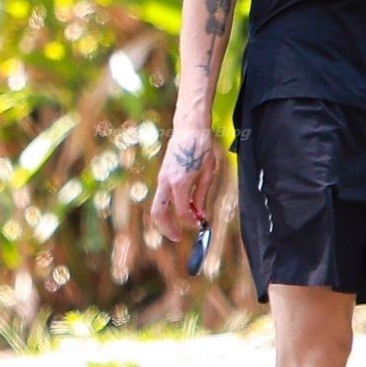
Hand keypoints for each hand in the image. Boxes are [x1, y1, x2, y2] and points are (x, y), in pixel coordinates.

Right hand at [152, 125, 218, 241]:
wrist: (189, 129)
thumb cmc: (202, 149)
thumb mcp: (208, 174)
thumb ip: (201, 197)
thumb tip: (200, 215)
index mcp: (180, 183)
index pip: (182, 212)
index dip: (192, 221)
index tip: (201, 224)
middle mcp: (166, 182)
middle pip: (158, 214)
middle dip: (166, 228)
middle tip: (178, 237)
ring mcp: (162, 178)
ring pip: (157, 206)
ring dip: (167, 218)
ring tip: (180, 224)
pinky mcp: (162, 175)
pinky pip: (162, 197)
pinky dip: (169, 206)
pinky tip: (182, 207)